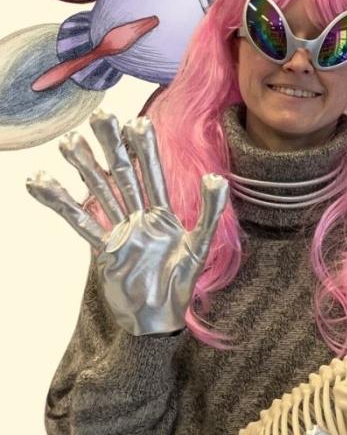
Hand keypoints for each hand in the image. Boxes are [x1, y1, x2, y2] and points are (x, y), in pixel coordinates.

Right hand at [26, 110, 228, 335]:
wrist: (158, 319)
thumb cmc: (181, 285)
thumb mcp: (199, 246)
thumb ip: (208, 212)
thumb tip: (216, 176)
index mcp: (165, 215)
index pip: (153, 175)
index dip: (145, 150)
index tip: (137, 122)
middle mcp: (140, 217)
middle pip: (123, 175)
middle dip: (111, 147)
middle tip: (99, 115)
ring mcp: (120, 230)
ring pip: (99, 192)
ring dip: (84, 168)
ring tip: (69, 141)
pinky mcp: (103, 248)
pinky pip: (80, 222)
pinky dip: (61, 203)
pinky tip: (41, 182)